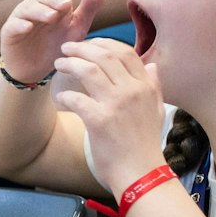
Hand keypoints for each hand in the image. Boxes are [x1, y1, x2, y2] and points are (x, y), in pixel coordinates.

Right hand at [0, 0, 106, 84]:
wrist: (35, 70)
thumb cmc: (56, 46)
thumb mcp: (77, 28)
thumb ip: (88, 8)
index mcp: (54, 4)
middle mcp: (36, 7)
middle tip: (66, 5)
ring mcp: (21, 18)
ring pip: (28, 8)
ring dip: (40, 10)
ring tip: (51, 16)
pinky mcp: (9, 32)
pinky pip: (13, 25)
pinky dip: (20, 25)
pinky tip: (28, 27)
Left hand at [53, 38, 167, 194]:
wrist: (141, 173)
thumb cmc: (145, 145)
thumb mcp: (156, 111)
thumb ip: (154, 86)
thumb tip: (151, 65)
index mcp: (146, 86)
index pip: (125, 52)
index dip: (104, 43)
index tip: (89, 43)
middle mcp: (133, 91)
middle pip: (105, 55)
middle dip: (82, 48)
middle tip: (66, 47)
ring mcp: (116, 104)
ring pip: (89, 70)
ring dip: (69, 63)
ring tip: (59, 63)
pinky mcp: (99, 120)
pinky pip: (76, 98)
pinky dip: (64, 95)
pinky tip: (59, 97)